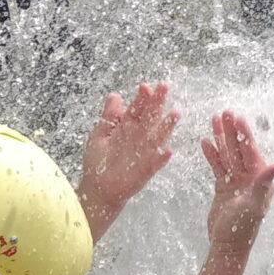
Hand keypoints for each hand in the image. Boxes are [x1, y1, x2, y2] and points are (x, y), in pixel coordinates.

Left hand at [79, 83, 180, 231]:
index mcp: (127, 127)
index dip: (141, 98)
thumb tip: (115, 95)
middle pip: (150, 117)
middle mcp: (139, 137)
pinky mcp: (146, 170)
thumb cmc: (98, 161)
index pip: (137, 108)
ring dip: (167, 126)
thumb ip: (108, 117)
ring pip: (157, 137)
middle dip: (157, 102)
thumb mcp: (99, 134)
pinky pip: (155, 163)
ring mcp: (144, 152)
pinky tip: (168, 151)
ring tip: (175, 114)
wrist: (98, 188)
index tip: (145, 87)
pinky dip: (161, 158)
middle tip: (164, 87)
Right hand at [202, 110, 273, 251]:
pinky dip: (212, 155)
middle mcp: (249, 177)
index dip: (244, 134)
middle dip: (231, 131)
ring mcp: (236, 181)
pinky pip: (217, 167)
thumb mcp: (254, 203)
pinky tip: (205, 142)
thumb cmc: (243, 228)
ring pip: (227, 155)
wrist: (227, 246)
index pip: (250, 151)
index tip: (238, 117)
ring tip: (213, 120)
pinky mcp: (223, 187)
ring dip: (220, 138)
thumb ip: (264, 182)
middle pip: (238, 149)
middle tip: (224, 112)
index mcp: (259, 179)